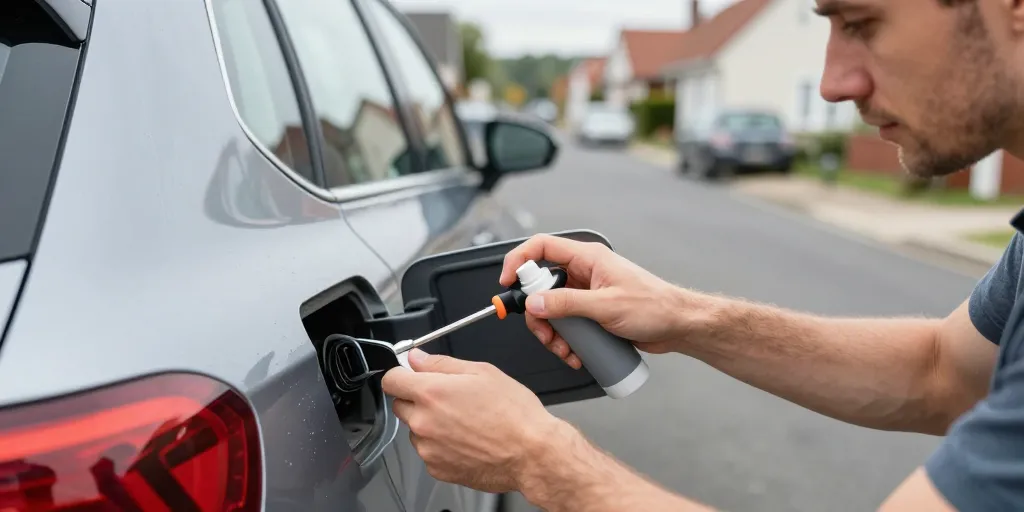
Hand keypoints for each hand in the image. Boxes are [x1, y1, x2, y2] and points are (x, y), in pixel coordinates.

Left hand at [381, 349, 563, 492]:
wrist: (532, 454)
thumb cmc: (514, 414)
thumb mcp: (482, 372)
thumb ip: (441, 364)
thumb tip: (417, 358)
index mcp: (432, 393)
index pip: (391, 380)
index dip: (401, 374)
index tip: (410, 376)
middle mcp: (424, 422)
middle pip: (400, 405)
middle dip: (418, 399)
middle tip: (448, 399)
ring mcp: (428, 449)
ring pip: (415, 430)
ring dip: (430, 423)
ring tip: (464, 422)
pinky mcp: (437, 469)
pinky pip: (429, 451)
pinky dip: (440, 445)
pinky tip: (466, 439)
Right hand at [500, 234, 687, 366]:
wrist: (678, 326)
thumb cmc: (654, 307)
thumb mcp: (606, 306)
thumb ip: (567, 304)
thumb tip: (535, 304)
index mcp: (588, 258)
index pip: (541, 248)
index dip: (518, 261)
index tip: (507, 283)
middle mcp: (584, 272)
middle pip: (541, 286)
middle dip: (538, 315)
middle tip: (545, 334)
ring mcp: (587, 293)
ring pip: (552, 310)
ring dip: (552, 333)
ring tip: (565, 351)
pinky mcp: (591, 312)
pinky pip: (567, 324)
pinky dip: (565, 340)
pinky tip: (575, 354)